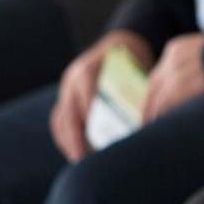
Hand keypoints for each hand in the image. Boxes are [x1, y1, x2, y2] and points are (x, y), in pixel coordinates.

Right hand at [51, 32, 151, 162]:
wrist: (122, 42)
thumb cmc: (133, 61)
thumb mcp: (137, 71)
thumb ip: (135, 95)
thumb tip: (143, 125)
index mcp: (88, 71)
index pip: (86, 103)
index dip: (92, 127)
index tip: (103, 146)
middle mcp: (73, 79)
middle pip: (68, 115)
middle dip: (75, 140)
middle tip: (85, 161)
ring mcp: (67, 87)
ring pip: (60, 119)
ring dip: (67, 142)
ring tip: (79, 161)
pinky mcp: (66, 95)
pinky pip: (59, 119)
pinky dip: (64, 137)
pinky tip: (75, 152)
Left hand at [141, 33, 203, 122]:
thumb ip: (198, 64)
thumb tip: (196, 81)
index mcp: (176, 49)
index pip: (158, 74)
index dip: (154, 91)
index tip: (151, 104)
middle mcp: (172, 59)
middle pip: (153, 86)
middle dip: (147, 105)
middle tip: (144, 120)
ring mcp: (175, 73)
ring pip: (156, 98)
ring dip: (151, 114)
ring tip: (150, 128)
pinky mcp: (181, 87)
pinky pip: (164, 104)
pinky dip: (160, 115)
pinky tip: (160, 125)